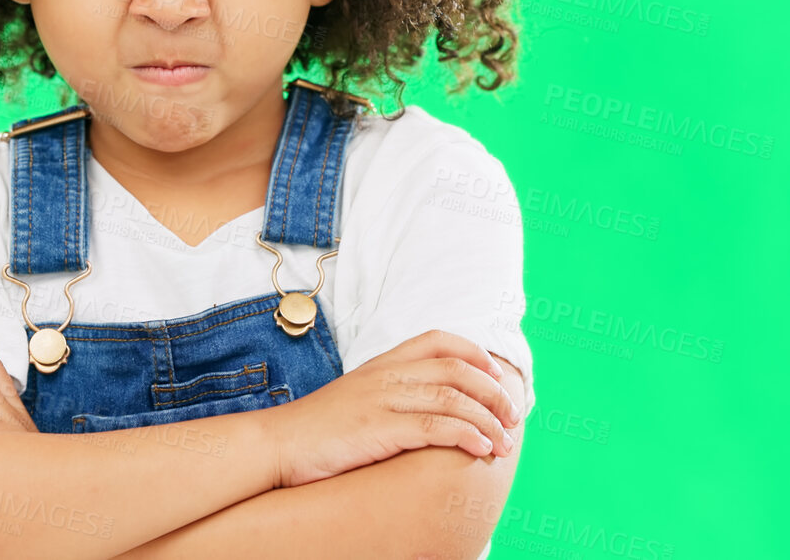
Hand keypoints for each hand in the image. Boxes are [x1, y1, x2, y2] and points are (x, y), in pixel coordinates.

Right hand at [259, 329, 522, 488]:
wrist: (276, 444)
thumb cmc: (316, 427)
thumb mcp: (355, 396)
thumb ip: (389, 391)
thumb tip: (426, 404)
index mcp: (381, 363)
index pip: (438, 340)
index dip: (474, 352)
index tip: (496, 374)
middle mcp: (386, 375)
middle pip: (457, 369)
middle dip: (494, 392)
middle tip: (512, 416)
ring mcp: (382, 401)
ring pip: (453, 400)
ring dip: (488, 421)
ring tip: (505, 443)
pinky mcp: (378, 430)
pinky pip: (435, 429)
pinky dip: (466, 437)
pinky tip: (480, 450)